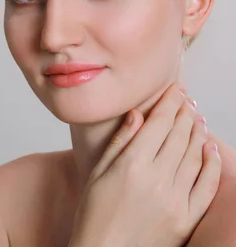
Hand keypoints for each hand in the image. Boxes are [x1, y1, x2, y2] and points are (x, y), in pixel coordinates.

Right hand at [69, 83, 220, 246]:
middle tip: (186, 99)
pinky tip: (209, 149)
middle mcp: (156, 178)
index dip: (169, 102)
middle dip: (184, 112)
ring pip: (194, 155)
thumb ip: (119, 142)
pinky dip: (211, 163)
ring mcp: (174, 198)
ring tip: (197, 118)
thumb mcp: (97, 172)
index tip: (175, 89)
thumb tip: (136, 115)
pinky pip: (206, 184)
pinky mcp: (186, 217)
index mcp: (131, 165)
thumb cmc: (93, 213)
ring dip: (198, 132)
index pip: (158, 123)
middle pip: (179, 135)